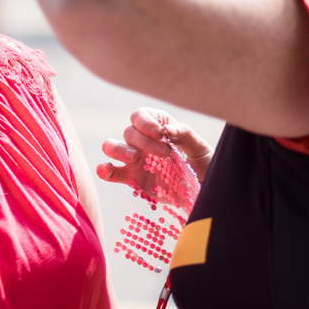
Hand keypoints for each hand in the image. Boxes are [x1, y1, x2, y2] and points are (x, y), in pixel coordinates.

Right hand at [96, 108, 214, 187]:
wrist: (204, 192)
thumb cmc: (204, 165)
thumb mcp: (200, 148)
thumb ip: (184, 135)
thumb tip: (166, 128)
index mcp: (158, 127)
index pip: (140, 115)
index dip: (146, 122)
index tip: (161, 134)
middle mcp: (143, 141)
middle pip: (129, 132)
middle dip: (144, 141)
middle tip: (166, 154)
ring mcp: (134, 160)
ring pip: (112, 146)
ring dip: (119, 149)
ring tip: (135, 158)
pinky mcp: (131, 178)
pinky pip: (111, 172)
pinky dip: (104, 170)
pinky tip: (105, 169)